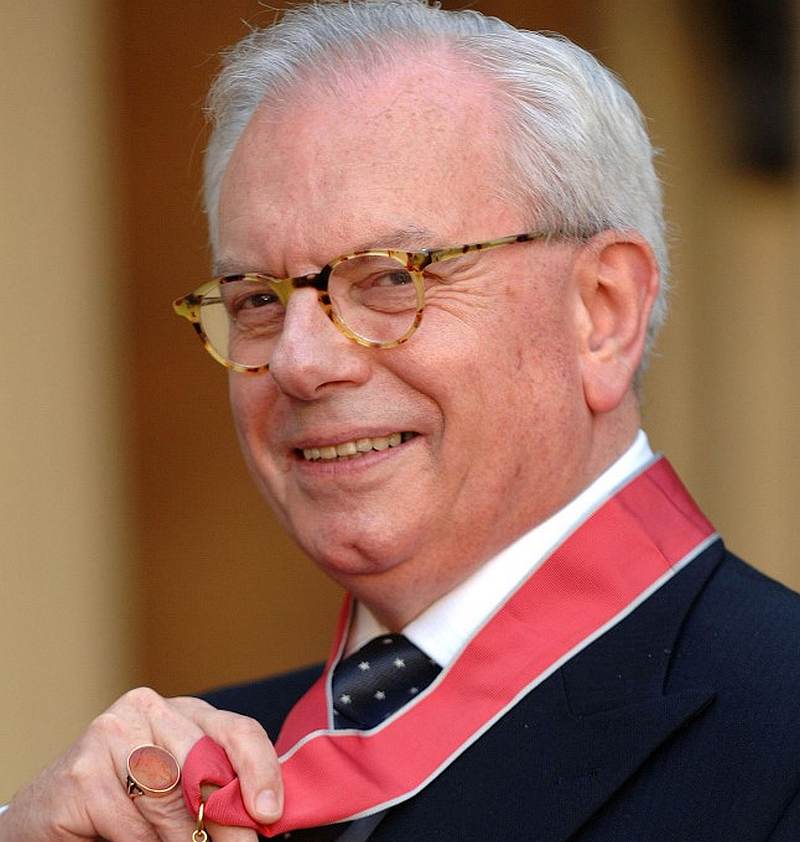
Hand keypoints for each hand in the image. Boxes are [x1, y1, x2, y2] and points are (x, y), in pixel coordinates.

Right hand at [0, 687, 282, 840]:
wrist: (50, 816)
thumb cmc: (125, 805)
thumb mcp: (180, 792)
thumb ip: (214, 793)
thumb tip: (258, 817)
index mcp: (186, 712)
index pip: (236, 730)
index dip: (260, 768)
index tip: (270, 811)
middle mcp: (151, 710)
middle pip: (205, 760)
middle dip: (225, 813)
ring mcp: (113, 732)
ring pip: (168, 794)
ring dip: (183, 837)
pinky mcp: (83, 768)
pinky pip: (130, 821)